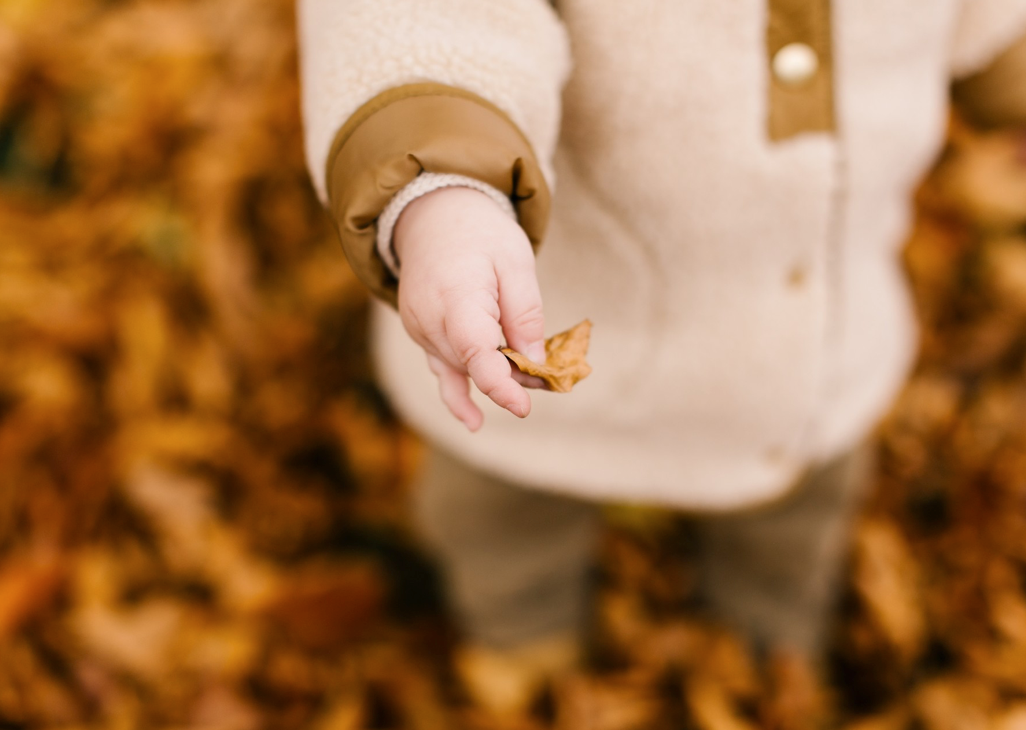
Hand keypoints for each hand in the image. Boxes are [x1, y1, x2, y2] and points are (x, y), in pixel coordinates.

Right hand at [393, 186, 546, 430]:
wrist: (433, 213)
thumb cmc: (481, 233)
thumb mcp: (516, 261)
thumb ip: (525, 313)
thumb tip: (534, 362)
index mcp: (456, 296)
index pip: (475, 352)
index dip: (500, 384)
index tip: (524, 406)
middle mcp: (430, 318)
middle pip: (474, 364)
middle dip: (514, 376)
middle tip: (553, 377)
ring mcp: (419, 328)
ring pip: (462, 368)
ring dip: (496, 377)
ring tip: (531, 384)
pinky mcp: (419, 332)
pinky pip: (440, 368)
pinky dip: (458, 394)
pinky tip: (473, 421)